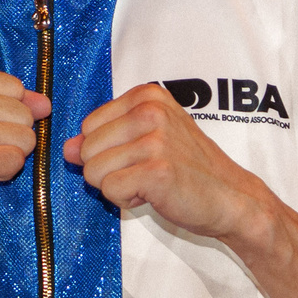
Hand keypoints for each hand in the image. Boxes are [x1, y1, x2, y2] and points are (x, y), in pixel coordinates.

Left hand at [66, 84, 267, 241]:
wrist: (231, 197)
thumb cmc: (188, 169)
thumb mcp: (146, 141)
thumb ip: (104, 139)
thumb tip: (66, 149)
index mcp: (147, 95)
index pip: (88, 125)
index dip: (108, 150)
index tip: (141, 155)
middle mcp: (150, 111)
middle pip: (87, 149)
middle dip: (109, 171)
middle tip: (147, 173)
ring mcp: (155, 139)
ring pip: (94, 172)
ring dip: (118, 187)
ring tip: (151, 183)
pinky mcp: (156, 170)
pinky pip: (109, 190)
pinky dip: (127, 201)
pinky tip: (154, 195)